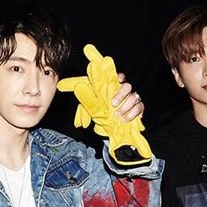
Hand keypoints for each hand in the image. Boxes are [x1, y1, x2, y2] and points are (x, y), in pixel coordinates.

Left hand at [57, 44, 151, 165]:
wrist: (117, 132)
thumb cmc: (105, 117)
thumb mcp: (92, 108)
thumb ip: (83, 98)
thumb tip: (67, 87)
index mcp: (112, 87)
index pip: (115, 75)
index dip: (115, 74)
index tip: (113, 76)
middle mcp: (123, 91)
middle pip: (126, 84)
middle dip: (120, 93)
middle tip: (112, 103)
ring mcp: (132, 98)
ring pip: (133, 95)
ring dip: (124, 105)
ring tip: (116, 115)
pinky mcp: (139, 107)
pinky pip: (139, 106)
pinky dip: (131, 113)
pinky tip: (124, 119)